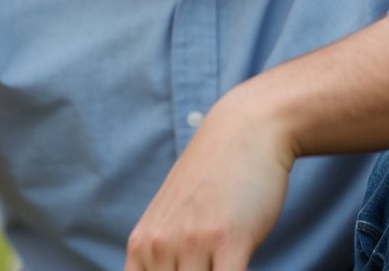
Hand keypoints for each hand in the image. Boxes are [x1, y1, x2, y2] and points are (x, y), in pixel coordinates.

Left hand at [125, 87, 295, 270]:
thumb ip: (164, 255)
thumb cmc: (215, 179)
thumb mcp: (175, 217)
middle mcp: (160, 245)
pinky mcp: (228, 241)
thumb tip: (165, 269)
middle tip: (207, 270)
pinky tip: (239, 269)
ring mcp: (192, 243)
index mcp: (143, 245)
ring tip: (224, 267)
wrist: (244, 132)